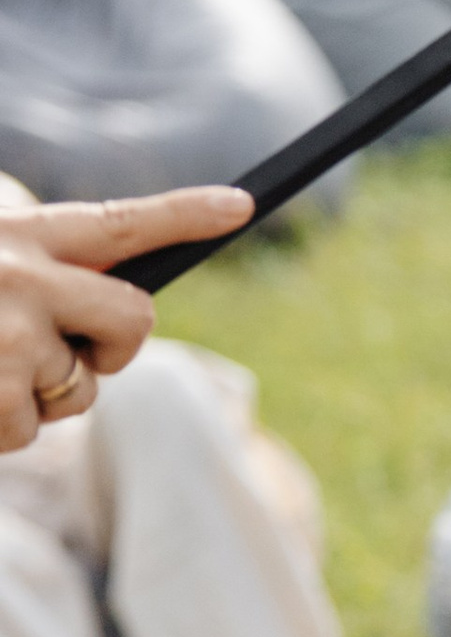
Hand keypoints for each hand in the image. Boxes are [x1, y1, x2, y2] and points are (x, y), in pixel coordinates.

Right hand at [0, 187, 250, 450]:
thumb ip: (46, 273)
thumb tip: (122, 303)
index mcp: (18, 235)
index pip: (119, 223)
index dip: (184, 215)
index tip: (240, 206)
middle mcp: (21, 275)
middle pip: (134, 319)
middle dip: (112, 350)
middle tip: (61, 354)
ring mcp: (9, 334)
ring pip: (81, 390)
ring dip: (38, 397)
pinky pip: (30, 430)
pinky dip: (1, 428)